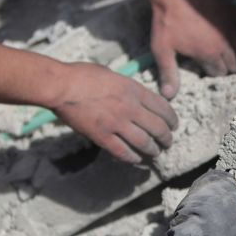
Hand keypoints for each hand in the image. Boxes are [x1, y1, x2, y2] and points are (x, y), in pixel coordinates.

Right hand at [48, 62, 177, 163]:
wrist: (61, 85)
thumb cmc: (82, 75)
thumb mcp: (113, 75)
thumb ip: (126, 88)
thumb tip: (134, 97)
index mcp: (133, 90)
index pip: (163, 107)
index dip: (172, 119)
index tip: (174, 125)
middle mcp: (130, 107)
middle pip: (158, 128)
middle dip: (167, 138)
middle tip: (168, 142)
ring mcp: (116, 123)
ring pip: (145, 143)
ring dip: (153, 150)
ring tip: (156, 153)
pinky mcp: (102, 136)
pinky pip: (123, 152)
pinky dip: (133, 158)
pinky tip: (137, 160)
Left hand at [150, 0, 235, 98]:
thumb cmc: (166, 22)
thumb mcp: (162, 50)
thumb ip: (168, 73)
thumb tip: (169, 96)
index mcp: (207, 54)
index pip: (219, 72)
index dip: (214, 73)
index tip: (209, 71)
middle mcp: (222, 44)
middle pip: (233, 63)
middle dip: (228, 67)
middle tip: (223, 66)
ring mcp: (229, 27)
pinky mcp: (231, 12)